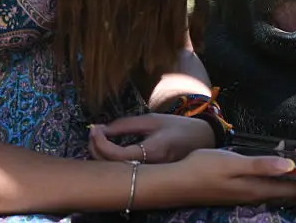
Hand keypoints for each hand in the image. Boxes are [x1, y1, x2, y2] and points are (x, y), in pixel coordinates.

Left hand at [89, 112, 214, 163]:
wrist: (202, 140)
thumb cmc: (178, 127)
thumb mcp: (152, 119)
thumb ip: (125, 125)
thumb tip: (100, 129)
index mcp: (153, 151)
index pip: (117, 155)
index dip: (100, 143)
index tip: (94, 128)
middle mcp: (150, 168)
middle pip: (112, 167)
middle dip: (96, 150)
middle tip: (93, 131)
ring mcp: (149, 175)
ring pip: (116, 171)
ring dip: (101, 156)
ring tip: (98, 137)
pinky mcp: (148, 176)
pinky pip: (124, 171)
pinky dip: (111, 160)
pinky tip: (107, 148)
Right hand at [166, 148, 295, 206]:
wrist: (176, 183)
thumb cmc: (203, 169)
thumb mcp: (232, 163)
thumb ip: (262, 165)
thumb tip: (291, 166)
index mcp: (258, 188)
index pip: (295, 188)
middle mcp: (256, 196)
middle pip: (291, 195)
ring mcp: (247, 197)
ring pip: (281, 196)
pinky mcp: (239, 194)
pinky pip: (271, 194)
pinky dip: (285, 188)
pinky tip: (286, 184)